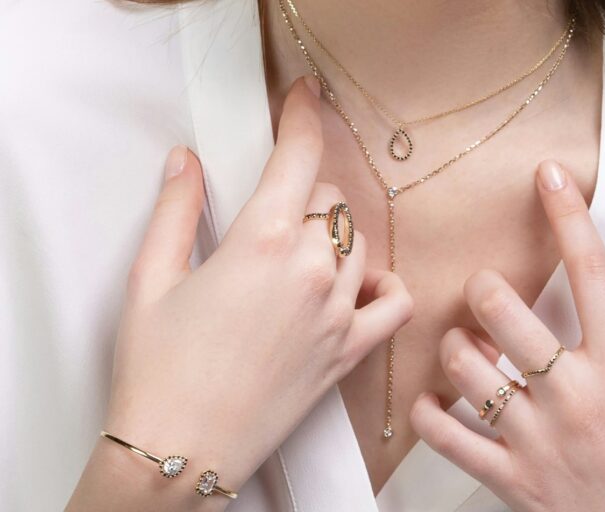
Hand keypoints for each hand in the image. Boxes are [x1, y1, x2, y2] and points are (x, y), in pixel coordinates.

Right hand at [68, 77, 412, 510]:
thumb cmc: (158, 370)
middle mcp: (310, 271)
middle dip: (303, 194)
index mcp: (261, 243)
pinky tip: (355, 287)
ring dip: (334, 236)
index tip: (304, 95)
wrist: (180, 448)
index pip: (298, 157)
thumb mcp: (150, 278)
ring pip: (359, 242)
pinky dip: (383, 286)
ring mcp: (337, 312)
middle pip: (330, 199)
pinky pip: (395, 303)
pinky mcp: (350, 351)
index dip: (303, 117)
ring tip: (296, 256)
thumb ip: (176, 210)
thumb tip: (187, 163)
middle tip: (271, 214)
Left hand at [410, 161, 604, 511]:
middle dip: (483, 291)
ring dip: (456, 348)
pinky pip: (448, 438)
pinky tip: (436, 403)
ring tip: (466, 350)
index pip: (591, 270)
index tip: (548, 175)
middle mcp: (576, 393)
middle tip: (485, 295)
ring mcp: (539, 438)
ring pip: (465, 367)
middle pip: (501, 309)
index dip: (567, 214)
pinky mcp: (513, 480)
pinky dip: (430, 414)